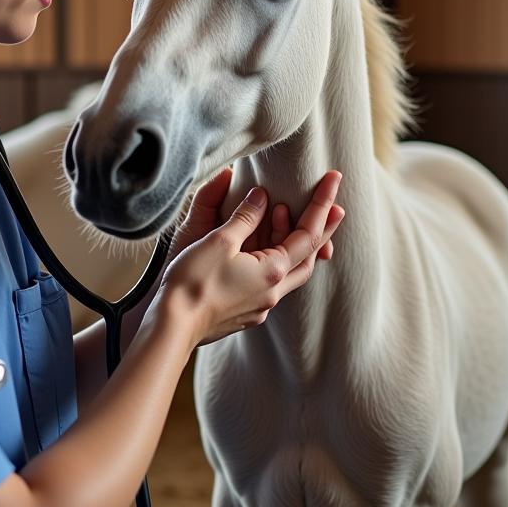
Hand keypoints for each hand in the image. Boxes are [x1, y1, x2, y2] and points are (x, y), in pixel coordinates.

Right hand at [156, 170, 344, 346]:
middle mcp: (273, 292)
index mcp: (272, 271)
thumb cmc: (193, 282)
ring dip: (296, 245)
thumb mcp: (219, 240)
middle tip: (333, 206)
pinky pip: (271, 283)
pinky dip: (275, 260)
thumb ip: (245, 217)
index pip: (308, 234)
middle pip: (308, 257)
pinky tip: (264, 251)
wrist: (172, 327)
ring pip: (290, 272)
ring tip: (289, 218)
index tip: (334, 179)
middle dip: (322, 230)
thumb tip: (262, 197)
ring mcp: (259, 306)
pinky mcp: (244, 313)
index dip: (322, 204)